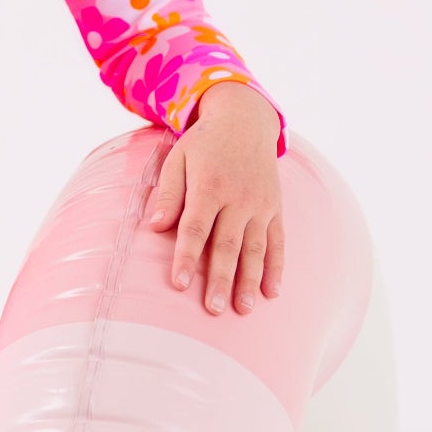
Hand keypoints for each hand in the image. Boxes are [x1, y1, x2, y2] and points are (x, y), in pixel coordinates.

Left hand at [141, 82, 284, 315]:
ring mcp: (260, 205)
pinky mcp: (275, 208)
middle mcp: (237, 199)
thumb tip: (153, 226)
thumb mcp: (178, 158)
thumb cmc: (204, 144)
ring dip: (249, 281)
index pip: (195, 228)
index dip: (186, 257)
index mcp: (209, 187)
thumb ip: (168, 193)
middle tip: (214, 309)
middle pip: (227, 245)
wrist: (245, 121)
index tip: (179, 284)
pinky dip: (276, 267)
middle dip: (221, 279)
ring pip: (255, 248)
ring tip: (243, 309)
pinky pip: (277, 241)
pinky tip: (271, 292)